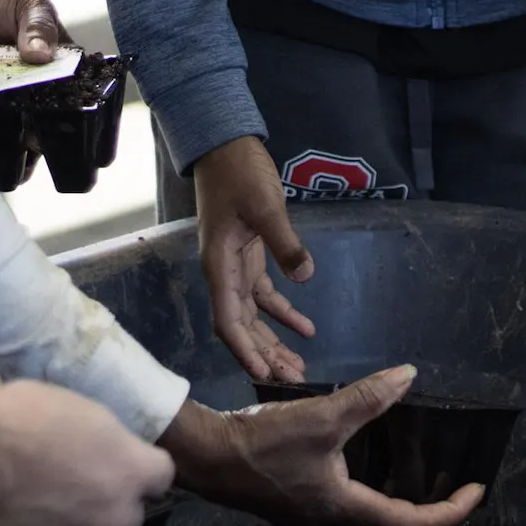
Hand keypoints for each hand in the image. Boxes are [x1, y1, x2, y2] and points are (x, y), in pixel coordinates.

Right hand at [0, 382, 175, 525]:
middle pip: (130, 513)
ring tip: (48, 488)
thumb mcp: (86, 412)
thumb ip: (111, 442)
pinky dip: (46, 524)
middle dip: (116, 500)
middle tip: (88, 476)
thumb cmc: (30, 417)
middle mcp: (113, 514)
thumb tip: (110, 453)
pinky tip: (23, 502)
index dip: (144, 465)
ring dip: (81, 515)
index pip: (162, 475)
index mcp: (132, 473)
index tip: (128, 456)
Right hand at [161, 365, 481, 525]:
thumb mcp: (322, 419)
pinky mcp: (303, 506)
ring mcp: (318, 519)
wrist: (207, 458)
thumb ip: (368, 398)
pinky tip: (373, 461)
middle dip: (432, 506)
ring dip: (402, 498)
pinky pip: (352, 505)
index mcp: (349, 513)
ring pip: (373, 516)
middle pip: (397, 525)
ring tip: (424, 470)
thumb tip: (409, 376)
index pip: (415, 524)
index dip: (451, 510)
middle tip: (456, 481)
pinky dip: (375, 489)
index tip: (477, 490)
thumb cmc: (264, 445)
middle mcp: (337, 524)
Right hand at [194, 137, 315, 380]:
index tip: (263, 375)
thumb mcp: (266, 205)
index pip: (228, 320)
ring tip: (299, 368)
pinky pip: (264, 295)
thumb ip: (285, 242)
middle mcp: (223, 273)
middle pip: (242, 326)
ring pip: (253, 316)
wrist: (225, 145)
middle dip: (265, 355)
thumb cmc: (239, 172)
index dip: (244, 351)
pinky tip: (306, 330)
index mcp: (219, 265)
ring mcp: (234, 266)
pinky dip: (283, 313)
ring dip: (274, 341)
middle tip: (294, 381)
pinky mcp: (248, 257)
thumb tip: (304, 277)